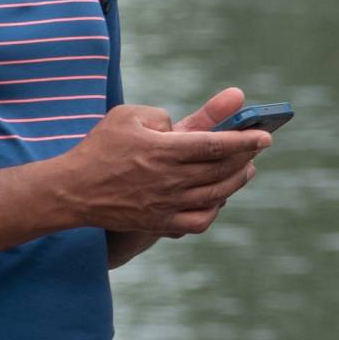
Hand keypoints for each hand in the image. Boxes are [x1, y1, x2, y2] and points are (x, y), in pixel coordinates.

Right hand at [55, 89, 269, 238]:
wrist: (73, 189)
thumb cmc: (100, 147)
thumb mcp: (128, 116)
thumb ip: (162, 116)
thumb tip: (190, 124)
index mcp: (164, 150)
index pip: (216, 144)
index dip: (244, 140)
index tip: (265, 136)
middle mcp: (170, 180)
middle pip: (221, 171)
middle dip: (245, 158)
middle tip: (255, 149)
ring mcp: (166, 205)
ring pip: (216, 197)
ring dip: (236, 182)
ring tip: (246, 170)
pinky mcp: (160, 223)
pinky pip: (199, 222)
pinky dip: (216, 211)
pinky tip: (219, 198)